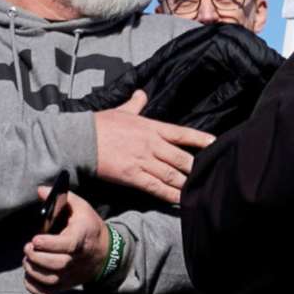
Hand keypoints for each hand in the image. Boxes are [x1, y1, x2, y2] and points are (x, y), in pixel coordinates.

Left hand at [25, 187, 110, 293]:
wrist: (106, 252)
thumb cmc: (89, 228)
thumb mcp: (81, 209)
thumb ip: (63, 198)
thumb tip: (40, 190)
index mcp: (81, 239)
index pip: (67, 245)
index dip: (48, 244)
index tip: (36, 238)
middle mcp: (77, 260)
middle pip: (56, 265)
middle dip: (36, 257)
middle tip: (28, 248)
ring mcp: (71, 275)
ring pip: (49, 280)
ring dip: (32, 271)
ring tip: (28, 260)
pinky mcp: (66, 285)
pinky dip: (34, 288)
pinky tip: (30, 276)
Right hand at [91, 90, 214, 205]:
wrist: (79, 140)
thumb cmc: (99, 124)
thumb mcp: (121, 111)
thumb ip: (135, 104)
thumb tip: (141, 92)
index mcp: (151, 127)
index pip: (182, 133)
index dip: (200, 139)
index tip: (214, 144)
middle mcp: (152, 145)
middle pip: (181, 158)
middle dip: (195, 168)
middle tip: (207, 175)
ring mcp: (143, 161)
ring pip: (172, 175)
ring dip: (186, 184)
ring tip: (197, 190)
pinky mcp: (132, 176)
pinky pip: (156, 188)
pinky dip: (170, 195)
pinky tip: (180, 200)